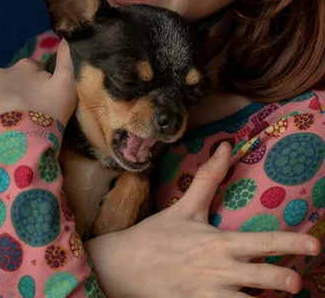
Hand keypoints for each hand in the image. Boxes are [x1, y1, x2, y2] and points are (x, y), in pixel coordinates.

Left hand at [0, 39, 76, 140]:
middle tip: (27, 119)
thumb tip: (65, 37)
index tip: (44, 104)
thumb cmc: (45, 115)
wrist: (15, 149)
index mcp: (22, 67)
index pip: (34, 72)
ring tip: (9, 132)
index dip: (41, 87)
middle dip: (16, 96)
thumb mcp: (66, 87)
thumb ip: (67, 60)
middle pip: (10, 84)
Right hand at [85, 143, 319, 297]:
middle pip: (259, 278)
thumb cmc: (157, 235)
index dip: (289, 242)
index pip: (260, 242)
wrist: (123, 267)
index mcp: (217, 243)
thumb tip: (225, 146)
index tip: (313, 244)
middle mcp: (217, 270)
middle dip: (283, 280)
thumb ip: (209, 178)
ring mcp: (208, 295)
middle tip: (300, 283)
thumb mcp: (184, 207)